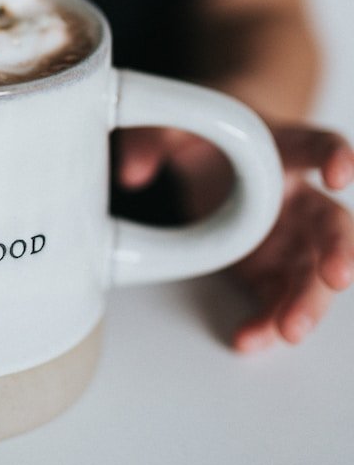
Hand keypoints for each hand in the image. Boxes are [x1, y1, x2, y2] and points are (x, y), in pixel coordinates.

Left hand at [115, 122, 353, 350]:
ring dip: (307, 302)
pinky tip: (250, 338)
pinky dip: (266, 321)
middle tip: (336, 275)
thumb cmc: (208, 136)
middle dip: (337, 250)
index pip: (317, 145)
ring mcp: (286, 238)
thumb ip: (153, 138)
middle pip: (330, 223)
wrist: (211, 156)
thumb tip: (132, 171)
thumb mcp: (174, 126)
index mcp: (280, 150)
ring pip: (311, 272)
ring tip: (289, 329)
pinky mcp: (266, 270)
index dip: (336, 156)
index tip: (340, 174)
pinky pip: (276, 300)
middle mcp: (294, 196)